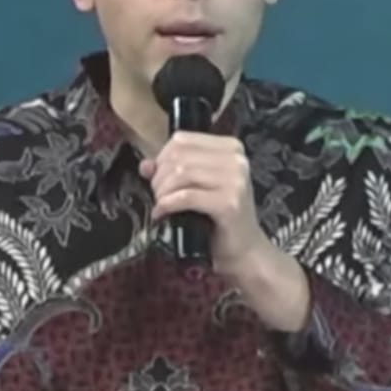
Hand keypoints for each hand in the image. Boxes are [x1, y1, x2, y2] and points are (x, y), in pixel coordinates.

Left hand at [141, 132, 267, 271]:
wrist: (245, 250)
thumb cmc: (220, 218)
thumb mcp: (198, 187)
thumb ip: (173, 171)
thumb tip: (146, 165)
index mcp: (231, 148)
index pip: (182, 140)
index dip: (162, 158)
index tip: (159, 178)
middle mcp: (236, 160)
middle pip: (178, 156)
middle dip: (160, 177)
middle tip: (158, 196)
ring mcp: (235, 181)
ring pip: (180, 174)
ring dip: (162, 192)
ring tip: (161, 205)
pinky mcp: (228, 203)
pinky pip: (185, 196)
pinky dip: (167, 205)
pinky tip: (162, 214)